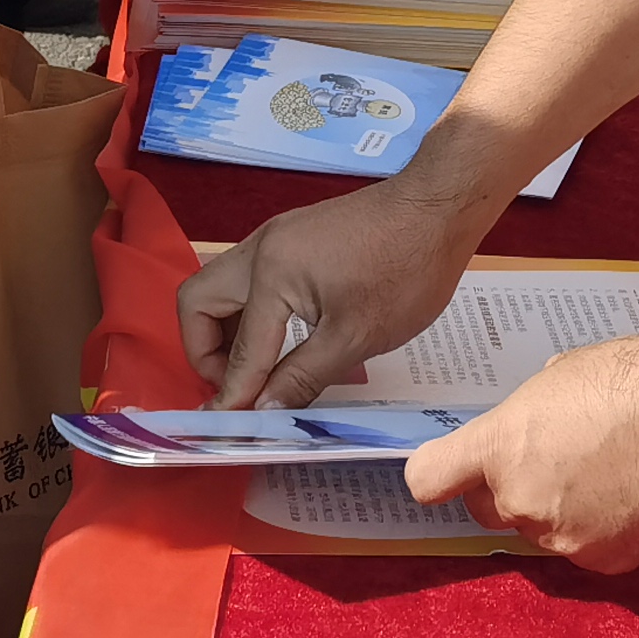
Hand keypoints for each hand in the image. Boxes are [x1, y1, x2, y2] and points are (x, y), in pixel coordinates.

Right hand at [179, 175, 485, 405]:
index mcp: (270, 272)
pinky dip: (251, 314)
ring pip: (223, 288)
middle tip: (239, 388)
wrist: (439, 208)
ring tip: (259, 371)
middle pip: (199, 301)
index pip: (239, 349)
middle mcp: (261, 248)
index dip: (232, 394)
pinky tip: (282, 341)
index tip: (227, 429)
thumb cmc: (405, 272)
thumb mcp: (355, 337)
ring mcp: (276, 238)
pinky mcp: (294, 238)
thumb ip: (302, 376)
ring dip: (227, 332)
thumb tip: (262, 410)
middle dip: (206, 352)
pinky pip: (251, 279)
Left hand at [400, 335, 638, 571]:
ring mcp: (563, 537)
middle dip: (510, 490)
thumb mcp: (563, 376)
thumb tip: (538, 430)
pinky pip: (590, 548)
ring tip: (612, 470)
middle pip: (489, 509)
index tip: (447, 472)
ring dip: (564, 509)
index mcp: (500, 446)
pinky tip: (636, 495)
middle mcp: (520, 499)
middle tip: (554, 461)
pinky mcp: (606, 561)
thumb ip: (532, 416)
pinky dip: (606, 530)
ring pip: (545, 530)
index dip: (436, 475)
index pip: (428, 478)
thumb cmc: (637, 380)